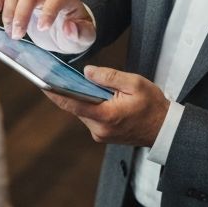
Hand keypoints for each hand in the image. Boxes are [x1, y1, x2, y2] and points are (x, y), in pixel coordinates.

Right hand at [0, 0, 95, 53]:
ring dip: (9, 13)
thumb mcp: (86, 36)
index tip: (42, 28)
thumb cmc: (77, 30)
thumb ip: (81, 32)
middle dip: (21, 14)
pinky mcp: (19, 1)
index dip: (49, 11)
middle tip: (17, 35)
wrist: (67, 28)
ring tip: (11, 33)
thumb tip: (69, 27)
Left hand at [44, 66, 169, 146]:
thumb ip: (109, 77)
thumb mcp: (134, 84)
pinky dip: (90, 104)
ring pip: (82, 111)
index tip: (41, 83)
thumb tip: (86, 72)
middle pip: (75, 106)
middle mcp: (99, 129)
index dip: (54, 93)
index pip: (72, 104)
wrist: (166, 130)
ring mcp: (101, 134)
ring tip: (86, 82)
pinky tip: (96, 94)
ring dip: (82, 97)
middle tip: (60, 73)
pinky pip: (90, 116)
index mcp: (105, 116)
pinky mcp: (103, 135)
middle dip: (70, 90)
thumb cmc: (153, 106)